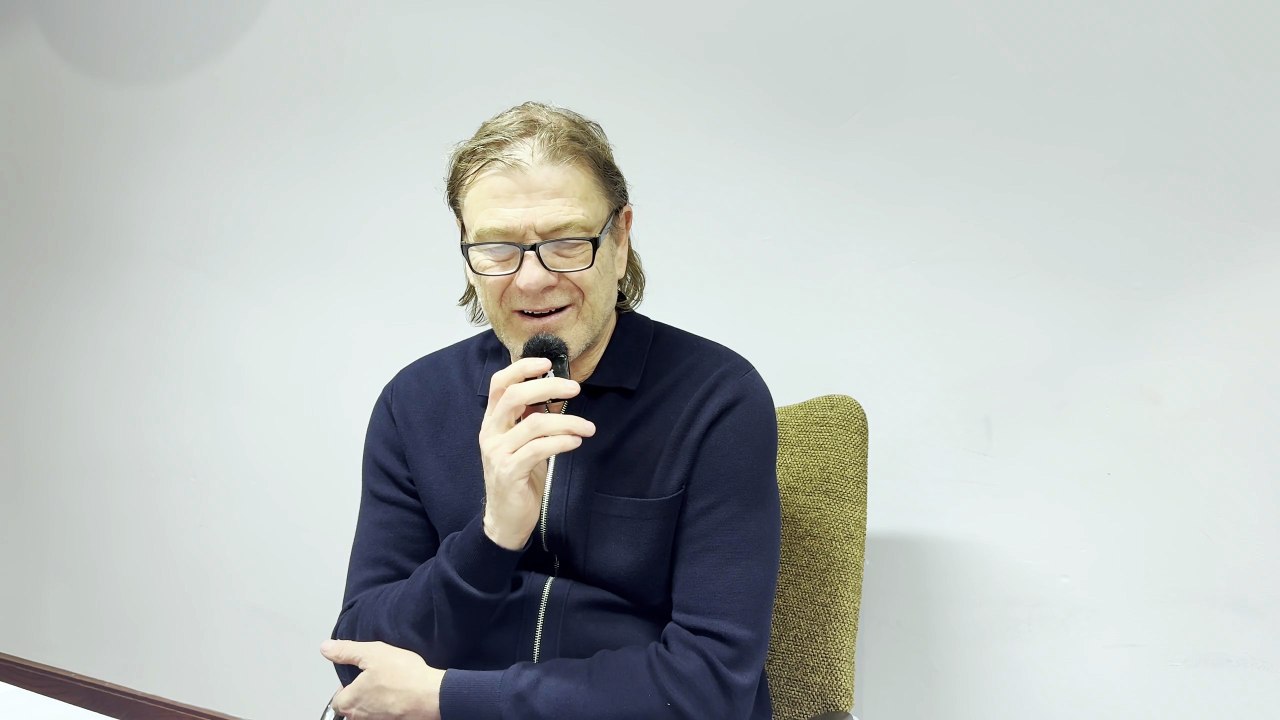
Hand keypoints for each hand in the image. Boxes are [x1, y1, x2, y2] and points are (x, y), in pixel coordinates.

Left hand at [321, 640, 443, 719]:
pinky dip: (389, 705)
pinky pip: (384, 713)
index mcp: (349, 702)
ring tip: (391, 684)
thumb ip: (346, 651)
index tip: (361, 675)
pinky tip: (401, 693)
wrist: (432, 696)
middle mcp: (360, 718)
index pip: (337, 699)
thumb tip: (325, 648)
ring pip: (369, 711)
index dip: (347, 685)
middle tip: (378, 677)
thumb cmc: (403, 676)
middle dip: (361, 693)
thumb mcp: (372, 653)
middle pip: (353, 706)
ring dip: (376, 700)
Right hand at [479, 357, 595, 548]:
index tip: (547, 363)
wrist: (506, 518)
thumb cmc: (519, 476)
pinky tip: (576, 442)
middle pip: (516, 396)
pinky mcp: (509, 471)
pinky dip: (562, 442)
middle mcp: (490, 433)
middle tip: (575, 389)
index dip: (522, 368)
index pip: (499, 384)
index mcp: (492, 421)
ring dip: (567, 422)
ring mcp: (497, 452)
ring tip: (586, 427)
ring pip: (534, 424)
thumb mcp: (521, 442)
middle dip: (548, 387)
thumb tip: (556, 393)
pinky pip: (540, 449)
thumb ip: (530, 418)